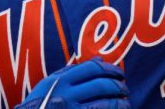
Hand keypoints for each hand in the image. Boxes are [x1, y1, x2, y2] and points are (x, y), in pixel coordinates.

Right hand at [14, 58, 129, 108]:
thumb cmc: (39, 105)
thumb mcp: (49, 85)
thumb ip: (71, 71)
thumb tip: (99, 60)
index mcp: (59, 81)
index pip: (92, 68)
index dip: (110, 69)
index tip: (119, 73)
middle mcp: (66, 95)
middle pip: (101, 85)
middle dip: (118, 86)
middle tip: (125, 89)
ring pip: (105, 104)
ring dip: (120, 103)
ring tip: (125, 102)